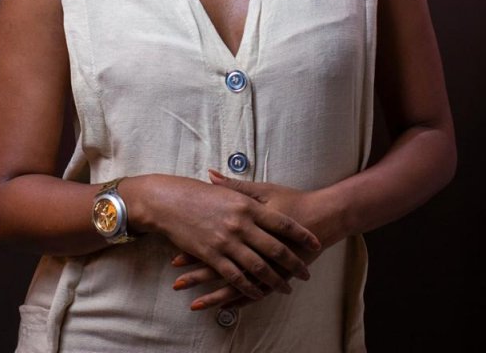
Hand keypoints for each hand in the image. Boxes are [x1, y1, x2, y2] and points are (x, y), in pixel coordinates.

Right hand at [168, 170, 324, 310]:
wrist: (170, 201)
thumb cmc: (199, 193)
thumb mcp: (228, 191)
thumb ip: (248, 196)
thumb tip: (265, 198)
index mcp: (248, 205)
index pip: (282, 223)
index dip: (301, 235)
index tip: (315, 244)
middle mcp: (241, 224)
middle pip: (275, 248)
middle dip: (294, 263)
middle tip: (306, 273)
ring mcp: (227, 241)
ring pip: (258, 267)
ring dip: (275, 280)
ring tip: (287, 288)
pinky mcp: (212, 255)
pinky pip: (235, 276)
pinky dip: (249, 287)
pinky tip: (258, 293)